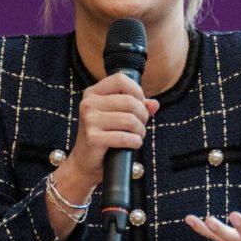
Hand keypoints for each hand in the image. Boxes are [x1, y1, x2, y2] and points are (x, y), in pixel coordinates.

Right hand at [54, 72, 158, 199]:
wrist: (85, 161)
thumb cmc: (104, 135)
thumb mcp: (118, 116)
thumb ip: (137, 106)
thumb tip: (154, 104)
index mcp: (93, 93)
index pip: (120, 79)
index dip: (137, 91)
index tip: (140, 104)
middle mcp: (88, 104)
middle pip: (129, 101)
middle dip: (143, 115)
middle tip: (141, 125)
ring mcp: (89, 120)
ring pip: (130, 120)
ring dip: (140, 130)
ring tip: (137, 135)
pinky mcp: (93, 138)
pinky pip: (125, 137)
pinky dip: (135, 142)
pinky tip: (133, 144)